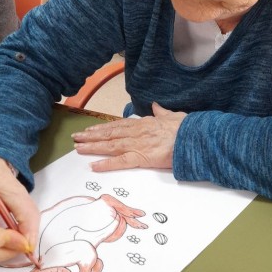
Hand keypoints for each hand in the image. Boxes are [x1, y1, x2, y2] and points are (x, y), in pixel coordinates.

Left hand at [72, 102, 186, 171]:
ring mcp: (138, 144)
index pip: (119, 125)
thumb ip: (162, 112)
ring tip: (78, 147)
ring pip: (110, 145)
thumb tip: (156, 105)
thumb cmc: (187, 129)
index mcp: (145, 123)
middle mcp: (138, 132)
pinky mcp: (142, 157)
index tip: (91, 129)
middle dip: (92, 136)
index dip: (103, 128)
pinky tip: (93, 166)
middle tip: (76, 137)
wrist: (195, 138)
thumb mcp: (174, 116)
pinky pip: (120, 161)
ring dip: (93, 146)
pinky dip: (106, 164)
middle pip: (110, 133)